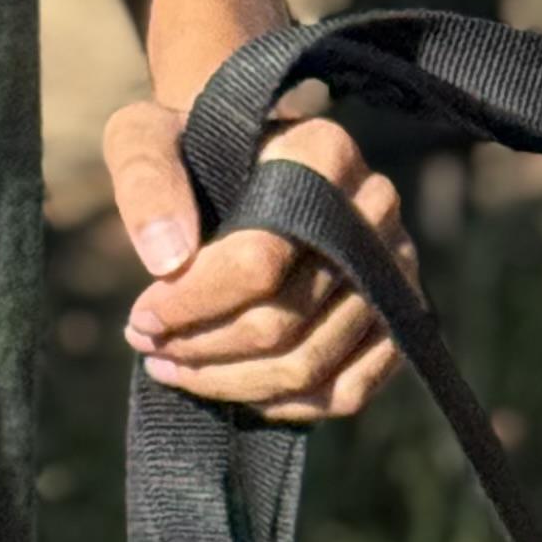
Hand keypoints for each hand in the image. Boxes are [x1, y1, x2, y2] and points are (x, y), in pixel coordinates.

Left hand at [111, 105, 409, 424]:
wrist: (248, 162)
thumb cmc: (194, 151)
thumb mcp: (149, 135)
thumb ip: (146, 179)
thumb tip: (166, 261)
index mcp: (323, 155)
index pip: (261, 260)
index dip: (194, 301)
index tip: (141, 317)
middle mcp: (375, 213)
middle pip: (287, 320)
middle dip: (207, 347)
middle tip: (151, 348)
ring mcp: (396, 275)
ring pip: (312, 366)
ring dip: (235, 382)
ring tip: (176, 369)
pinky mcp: (399, 324)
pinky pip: (347, 392)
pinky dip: (287, 405)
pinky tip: (236, 391)